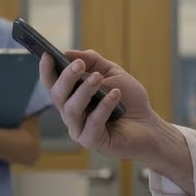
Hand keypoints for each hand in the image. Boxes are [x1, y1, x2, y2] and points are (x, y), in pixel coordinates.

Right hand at [40, 50, 156, 157]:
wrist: (149, 125)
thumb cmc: (129, 100)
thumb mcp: (112, 73)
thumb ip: (93, 62)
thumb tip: (69, 53)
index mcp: (72, 97)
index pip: (52, 83)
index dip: (46, 69)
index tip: (47, 54)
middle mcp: (71, 114)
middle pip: (57, 95)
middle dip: (67, 77)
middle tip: (79, 65)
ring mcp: (79, 129)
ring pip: (71, 109)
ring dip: (84, 90)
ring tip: (99, 78)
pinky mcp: (92, 142)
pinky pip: (92, 123)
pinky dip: (104, 107)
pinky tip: (116, 95)